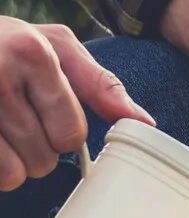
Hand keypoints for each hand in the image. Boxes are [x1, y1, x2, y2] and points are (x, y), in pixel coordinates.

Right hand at [0, 18, 151, 189]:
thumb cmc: (7, 43)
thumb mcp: (54, 45)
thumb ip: (100, 84)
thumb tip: (144, 123)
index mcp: (32, 53)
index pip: (71, 133)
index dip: (63, 134)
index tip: (46, 115)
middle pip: (45, 159)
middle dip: (37, 149)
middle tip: (17, 120)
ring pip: (15, 173)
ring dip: (13, 163)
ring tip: (1, 130)